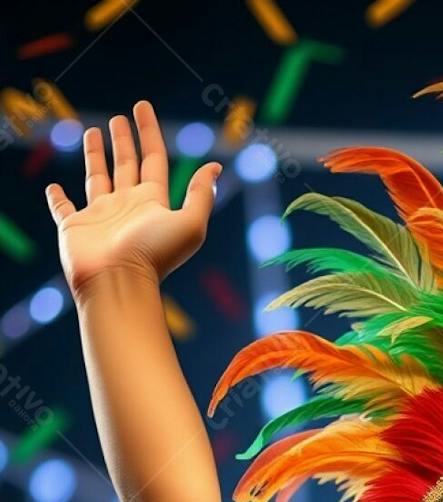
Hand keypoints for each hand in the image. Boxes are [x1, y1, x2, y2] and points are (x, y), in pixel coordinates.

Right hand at [44, 100, 221, 299]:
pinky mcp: (75, 227)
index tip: (141, 106)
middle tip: (118, 119)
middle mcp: (127, 207)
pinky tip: (54, 187)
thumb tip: (215, 166)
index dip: (149, 132)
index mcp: (152, 203)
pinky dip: (57, 198)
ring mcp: (100, 216)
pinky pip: (63, 208)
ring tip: (92, 131)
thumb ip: (201, 195)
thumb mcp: (190, 223)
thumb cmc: (154, 255)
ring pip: (97, 178)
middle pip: (126, 165)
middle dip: (124, 140)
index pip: (153, 159)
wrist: (118, 282)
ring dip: (95, 156)